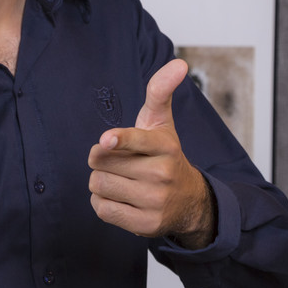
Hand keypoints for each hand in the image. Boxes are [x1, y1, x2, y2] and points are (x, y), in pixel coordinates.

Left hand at [88, 59, 215, 248]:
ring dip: (100, 181)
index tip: (105, 140)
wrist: (188, 200)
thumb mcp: (162, 123)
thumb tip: (178, 63)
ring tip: (120, 179)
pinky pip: (102, 209)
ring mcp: (155, 201)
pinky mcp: (146, 225)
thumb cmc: (165, 155)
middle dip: (101, 160)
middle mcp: (162, 174)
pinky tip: (120, 198)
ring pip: (99, 185)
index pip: (136, 140)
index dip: (118, 140)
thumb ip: (161, 91)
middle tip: (118, 161)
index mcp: (165, 145)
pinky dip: (103, 202)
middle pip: (102, 163)